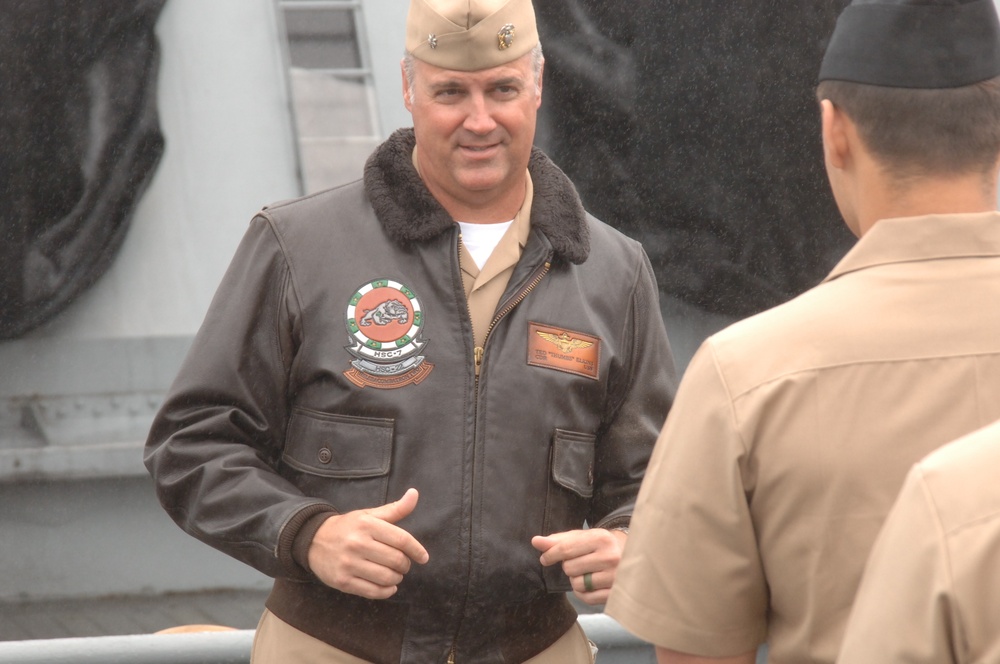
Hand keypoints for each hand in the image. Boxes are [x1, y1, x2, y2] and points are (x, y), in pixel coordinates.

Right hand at [307, 488, 428, 599]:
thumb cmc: (348, 527)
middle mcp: (357, 544)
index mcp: (367, 525)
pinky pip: (373, 592)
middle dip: (405, 564)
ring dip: (397, 578)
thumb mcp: (369, 515)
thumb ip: (395, 508)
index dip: (416, 550)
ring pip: (386, 578)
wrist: (313, 540)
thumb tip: (415, 494)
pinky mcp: (343, 581)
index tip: (423, 557)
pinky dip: (386, 591)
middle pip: (396, 560)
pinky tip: (388, 586)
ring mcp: (349, 564)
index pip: (401, 539)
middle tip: (403, 564)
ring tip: (395, 573)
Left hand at [531, 528, 626, 604]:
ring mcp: (615, 577)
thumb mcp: (582, 538)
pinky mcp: (615, 593)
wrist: (632, 556)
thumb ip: (558, 540)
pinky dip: (583, 592)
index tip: (545, 558)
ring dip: (576, 580)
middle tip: (580, 562)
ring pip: (576, 584)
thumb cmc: (600, 546)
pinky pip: (586, 598)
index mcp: (601, 538)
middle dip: (569, 566)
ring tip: (587, 572)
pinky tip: (591, 584)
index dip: (550, 554)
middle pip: (569, 568)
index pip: (566, 548)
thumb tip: (535, 541)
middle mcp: (610, 557)